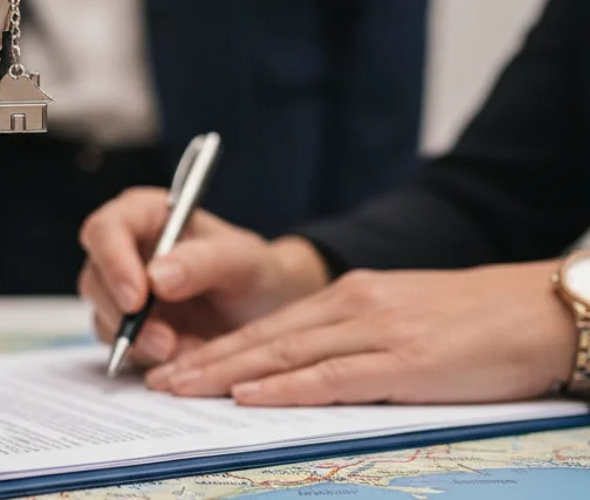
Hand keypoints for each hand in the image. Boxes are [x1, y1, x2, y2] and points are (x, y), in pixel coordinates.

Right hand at [78, 187, 329, 368]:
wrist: (266, 314)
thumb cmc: (256, 273)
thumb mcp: (244, 261)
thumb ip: (204, 261)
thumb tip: (156, 277)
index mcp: (146, 216)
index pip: (106, 228)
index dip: (112, 261)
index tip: (137, 298)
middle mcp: (126, 251)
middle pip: (94, 277)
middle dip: (124, 314)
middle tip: (164, 341)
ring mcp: (123, 291)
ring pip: (103, 316)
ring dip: (139, 341)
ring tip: (186, 350)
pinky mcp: (129, 328)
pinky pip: (120, 346)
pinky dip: (148, 357)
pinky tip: (184, 355)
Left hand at [146, 262, 578, 405]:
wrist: (536, 309)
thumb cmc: (470, 323)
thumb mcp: (398, 321)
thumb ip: (350, 340)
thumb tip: (300, 373)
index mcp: (347, 298)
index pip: (267, 328)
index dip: (217, 350)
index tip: (177, 368)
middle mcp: (351, 307)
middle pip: (263, 340)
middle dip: (205, 364)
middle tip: (158, 383)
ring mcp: (375, 331)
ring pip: (284, 355)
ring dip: (227, 375)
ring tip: (181, 390)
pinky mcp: (404, 359)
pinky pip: (333, 376)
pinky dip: (286, 387)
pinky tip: (251, 396)